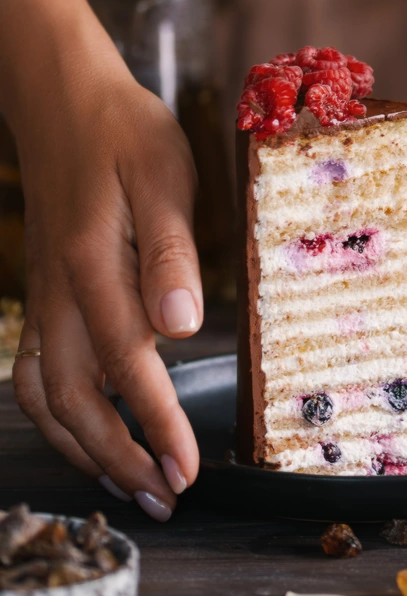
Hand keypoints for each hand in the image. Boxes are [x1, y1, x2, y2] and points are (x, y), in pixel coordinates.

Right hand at [0, 0, 201, 519]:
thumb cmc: (124, 133)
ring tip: (126, 485)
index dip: (156, 425)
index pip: (127, 366)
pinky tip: (80, 431)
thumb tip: (181, 327)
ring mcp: (44, 293)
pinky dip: (52, 413)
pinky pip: (31, 368)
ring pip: (45, 393)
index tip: (186, 469)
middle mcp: (59, 291)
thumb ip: (171, 252)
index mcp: (93, 265)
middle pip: (76, 398)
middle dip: (120, 456)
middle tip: (164, 496)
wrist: (65, 99)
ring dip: (84, 446)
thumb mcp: (163, 176)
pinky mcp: (43, 289)